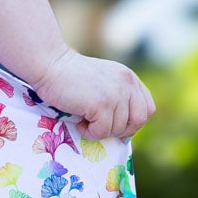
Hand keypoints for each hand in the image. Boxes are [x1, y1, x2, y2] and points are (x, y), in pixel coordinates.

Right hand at [30, 48, 155, 141]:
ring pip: (118, 129)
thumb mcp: (103, 81)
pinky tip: (79, 122)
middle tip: (100, 126)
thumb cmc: (70, 77)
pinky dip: (90, 132)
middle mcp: (127, 84)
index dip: (134, 121)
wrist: (50, 65)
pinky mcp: (101, 103)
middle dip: (120, 130)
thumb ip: (117, 96)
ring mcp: (115, 94)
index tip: (117, 125)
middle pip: (138, 121)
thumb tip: (124, 132)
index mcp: (129, 78)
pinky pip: (102, 131)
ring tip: (84, 120)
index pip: (147, 108)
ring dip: (100, 131)